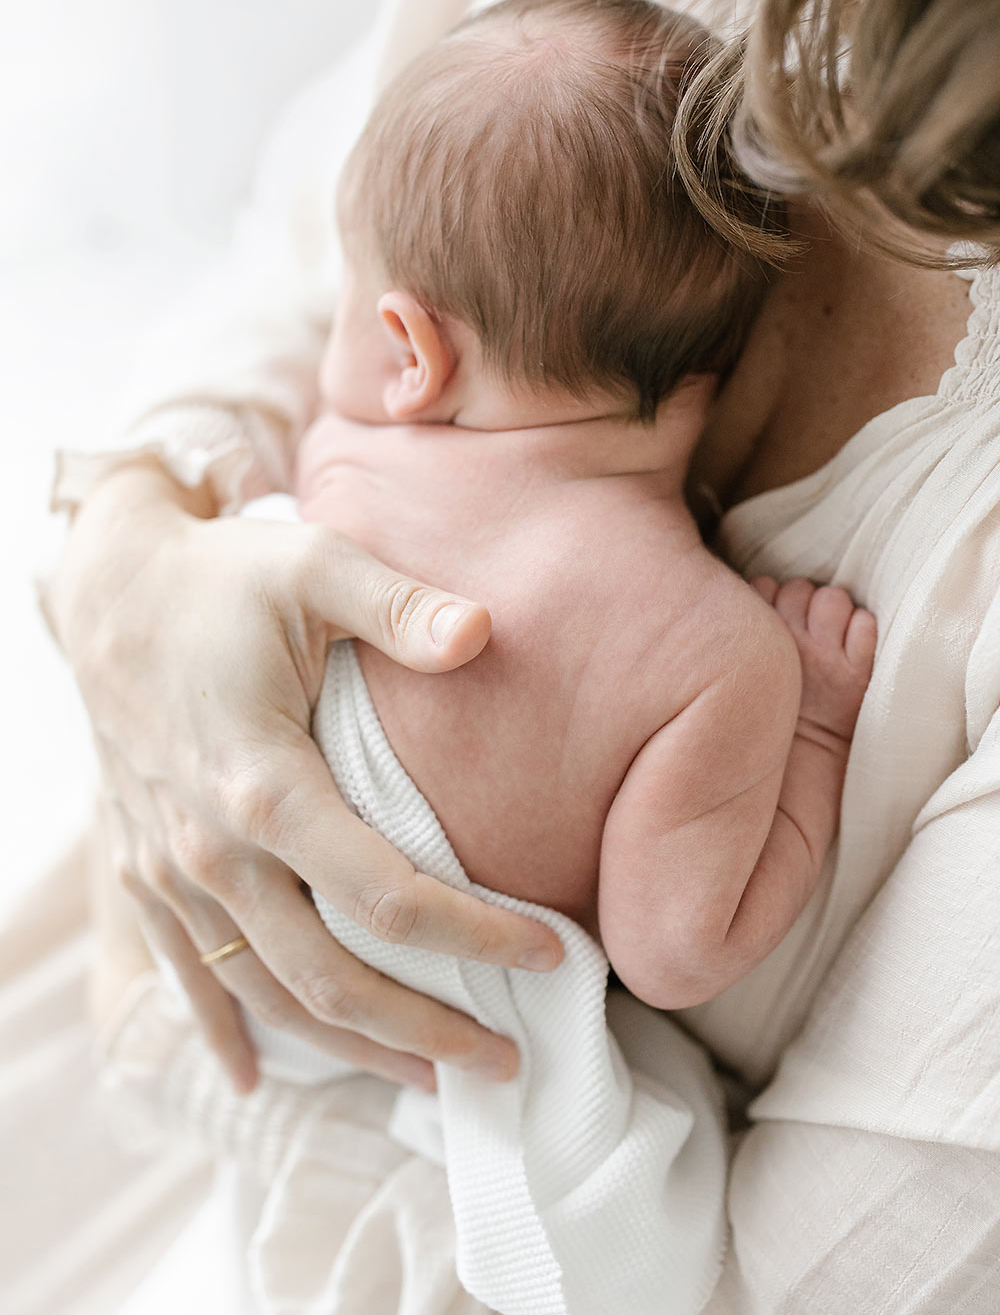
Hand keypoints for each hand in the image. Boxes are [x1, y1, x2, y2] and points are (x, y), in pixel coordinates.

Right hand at [50, 461, 561, 1091]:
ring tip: (429, 1079)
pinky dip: (226, 1033)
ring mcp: (170, 871)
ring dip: (349, 1047)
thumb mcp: (315, 568)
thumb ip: (401, 607)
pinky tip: (258, 1080)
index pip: (385, 895)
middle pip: (327, 979)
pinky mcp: (145, 872)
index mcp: (263, 783)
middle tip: (503, 1058)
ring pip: (266, 996)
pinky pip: (188, 976)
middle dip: (423, 1030)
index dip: (473, 935)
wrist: (106, 591)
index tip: (547, 954)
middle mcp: (211, 849)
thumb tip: (485, 630)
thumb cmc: (221, 580)